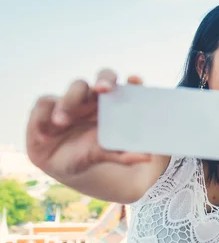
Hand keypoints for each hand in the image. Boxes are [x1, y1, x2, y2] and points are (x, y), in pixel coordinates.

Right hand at [25, 69, 151, 177]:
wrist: (58, 164)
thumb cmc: (87, 154)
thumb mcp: (103, 155)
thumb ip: (123, 155)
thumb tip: (148, 156)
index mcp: (112, 108)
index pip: (125, 89)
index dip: (132, 83)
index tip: (136, 81)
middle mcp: (94, 99)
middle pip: (103, 78)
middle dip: (105, 80)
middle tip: (103, 88)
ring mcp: (72, 100)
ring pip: (75, 88)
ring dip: (69, 101)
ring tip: (62, 122)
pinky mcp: (47, 107)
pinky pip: (45, 102)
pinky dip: (46, 113)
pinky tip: (46, 131)